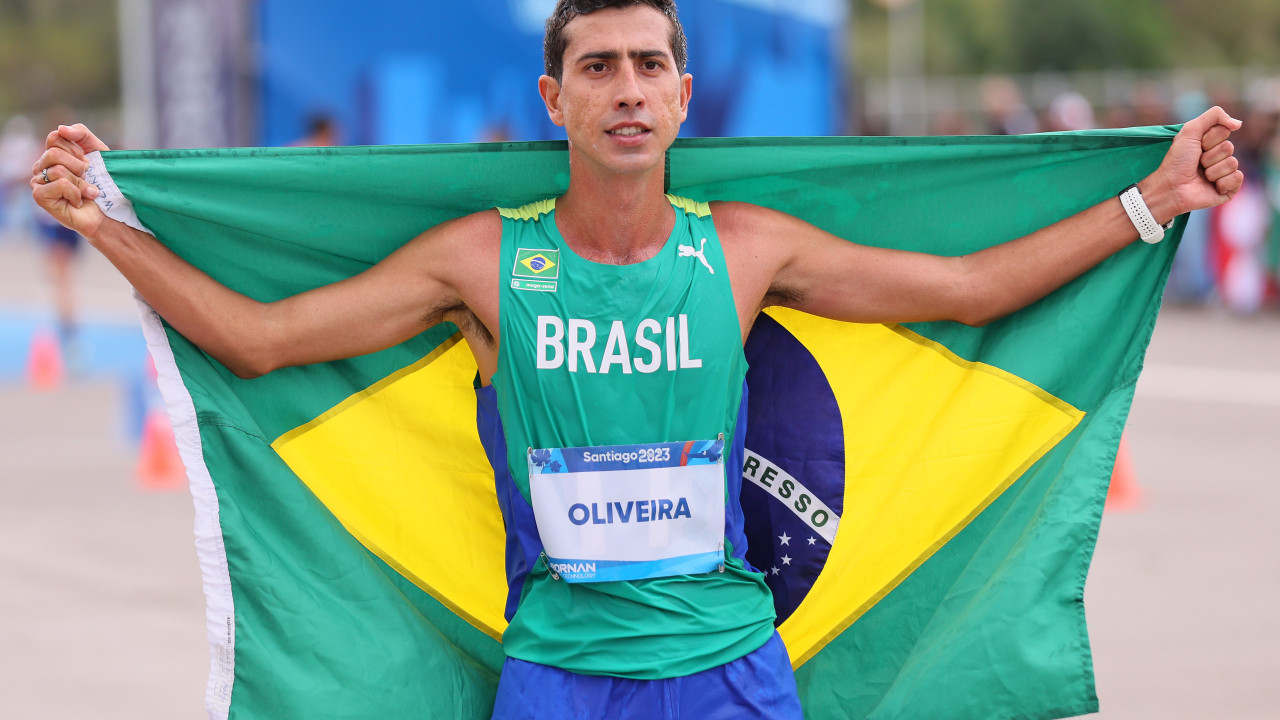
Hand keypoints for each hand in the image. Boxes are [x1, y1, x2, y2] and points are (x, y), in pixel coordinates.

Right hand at [30, 124, 110, 238]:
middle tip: (87, 179)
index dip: (76, 150)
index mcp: (52, 155)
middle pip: (54, 153)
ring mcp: (38, 181)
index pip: (55, 137)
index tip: (87, 163)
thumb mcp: (98, 152)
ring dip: (80, 183)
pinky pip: (58, 184)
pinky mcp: (40, 196)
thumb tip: (61, 128)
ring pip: (58, 170)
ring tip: (86, 193)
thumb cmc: (104, 183)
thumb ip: (81, 134)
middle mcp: (41, 167)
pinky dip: (76, 193)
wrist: (110, 212)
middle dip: (79, 167)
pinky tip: (79, 202)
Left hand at [1140, 106, 1243, 222]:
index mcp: (1210, 144)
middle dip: (1210, 155)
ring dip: (1213, 170)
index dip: (1209, 139)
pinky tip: (1211, 186)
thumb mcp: (1191, 130)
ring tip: (1201, 176)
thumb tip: (1238, 123)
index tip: (1196, 146)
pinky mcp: (1228, 189)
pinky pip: (1237, 178)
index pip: (1224, 131)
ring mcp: (1224, 173)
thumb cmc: (1177, 161)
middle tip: (1197, 163)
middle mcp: (1218, 157)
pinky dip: (1222, 181)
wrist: (1171, 188)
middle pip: (1229, 147)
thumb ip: (1214, 116)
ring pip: (1232, 163)